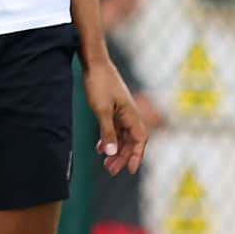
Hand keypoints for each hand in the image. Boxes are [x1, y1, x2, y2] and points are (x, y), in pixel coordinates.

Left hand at [85, 62, 146, 176]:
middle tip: (110, 170)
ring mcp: (121, 111)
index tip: (131, 171)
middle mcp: (129, 114)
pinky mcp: (112, 108)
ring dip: (115, 150)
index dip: (137, 156)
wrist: (93, 62)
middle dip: (122, 157)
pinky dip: (109, 139)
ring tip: (105, 164)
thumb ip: (107, 132)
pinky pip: (114, 128)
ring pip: (122, 136)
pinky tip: (100, 148)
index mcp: (131, 114)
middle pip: (130, 141)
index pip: (140, 140)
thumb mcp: (101, 111)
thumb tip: (112, 153)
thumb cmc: (99, 83)